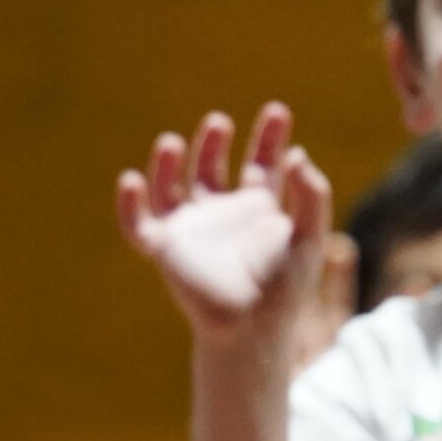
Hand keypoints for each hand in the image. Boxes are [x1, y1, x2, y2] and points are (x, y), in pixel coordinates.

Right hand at [116, 103, 331, 344]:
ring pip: (171, 188)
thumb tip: (300, 156)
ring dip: (168, 164)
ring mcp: (192, 232)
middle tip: (220, 121)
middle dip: (214, 143)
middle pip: (212, 169)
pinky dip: (130, 204)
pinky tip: (131, 179)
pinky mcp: (166, 251)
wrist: (254, 328)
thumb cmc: (285, 290)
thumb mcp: (309, 237)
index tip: (278, 111)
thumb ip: (311, 197)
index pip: (261, 165)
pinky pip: (138, 225)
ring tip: (171, 141)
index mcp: (258, 211)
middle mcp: (222, 216)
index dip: (268, 138)